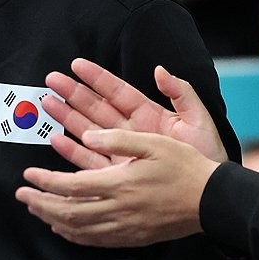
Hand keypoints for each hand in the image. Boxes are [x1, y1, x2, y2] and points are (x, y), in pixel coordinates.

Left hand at [16, 128, 217, 247]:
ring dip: (52, 220)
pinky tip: (63, 229)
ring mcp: (125, 227)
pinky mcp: (133, 237)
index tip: (27, 175)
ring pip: (78, 230)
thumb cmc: (185, 166)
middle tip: (22, 194)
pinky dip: (73, 235)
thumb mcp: (154, 142)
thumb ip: (117, 140)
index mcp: (119, 184)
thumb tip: (85, 136)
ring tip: (36, 209)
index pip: (70, 187)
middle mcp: (118, 210)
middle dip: (40, 204)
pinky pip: (95, 241)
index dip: (44, 182)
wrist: (213, 201)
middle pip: (67, 212)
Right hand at [42, 59, 227, 167]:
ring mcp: (123, 153)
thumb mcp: (199, 120)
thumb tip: (161, 70)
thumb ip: (182, 93)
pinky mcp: (118, 175)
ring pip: (88, 131)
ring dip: (67, 117)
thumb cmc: (208, 156)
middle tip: (51, 80)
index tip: (77, 65)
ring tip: (47, 103)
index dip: (97, 78)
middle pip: (97, 108)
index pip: (118, 92)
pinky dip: (73, 151)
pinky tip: (56, 139)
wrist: (212, 194)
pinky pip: (90, 160)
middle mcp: (131, 132)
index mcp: (149, 115)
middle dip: (73, 93)